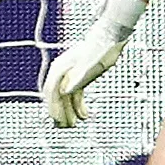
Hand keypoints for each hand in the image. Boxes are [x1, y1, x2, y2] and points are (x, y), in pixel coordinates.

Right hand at [41, 0, 146, 127]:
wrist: (112, 35)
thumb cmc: (102, 48)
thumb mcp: (92, 64)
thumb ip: (78, 77)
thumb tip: (64, 91)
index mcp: (62, 68)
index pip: (52, 91)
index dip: (53, 107)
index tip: (57, 121)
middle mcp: (64, 71)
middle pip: (56, 96)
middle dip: (60, 113)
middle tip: (65, 128)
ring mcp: (72, 74)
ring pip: (66, 97)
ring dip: (69, 112)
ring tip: (74, 126)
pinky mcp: (81, 77)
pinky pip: (76, 95)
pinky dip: (79, 106)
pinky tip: (86, 116)